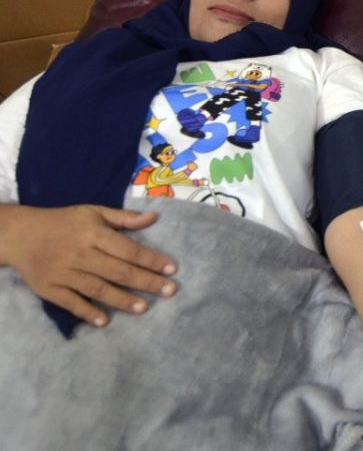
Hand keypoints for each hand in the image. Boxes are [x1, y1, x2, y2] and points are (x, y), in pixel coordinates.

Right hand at [0, 204, 176, 327]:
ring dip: (122, 300)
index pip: (128, 249)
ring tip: (144, 308)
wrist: (20, 234)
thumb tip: (153, 218)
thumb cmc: (64, 222)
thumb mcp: (93, 212)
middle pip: (118, 271)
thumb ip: (123, 218)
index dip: (151, 260)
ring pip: (97, 289)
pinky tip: (104, 321)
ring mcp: (64, 273)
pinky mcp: (49, 288)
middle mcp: (81, 254)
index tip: (172, 269)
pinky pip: (70, 302)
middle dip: (146, 282)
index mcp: (94, 234)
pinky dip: (86, 312)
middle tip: (169, 291)